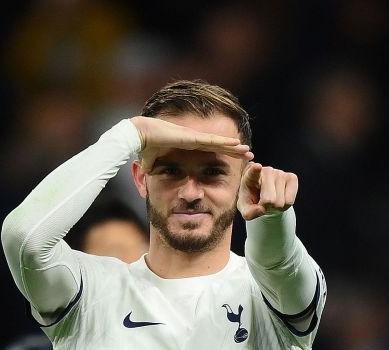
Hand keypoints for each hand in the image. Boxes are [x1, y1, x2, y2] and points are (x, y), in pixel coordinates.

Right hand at [129, 115, 252, 163]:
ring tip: (248, 150)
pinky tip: (237, 144)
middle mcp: (194, 140)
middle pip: (219, 146)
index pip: (209, 150)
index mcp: (187, 145)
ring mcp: (195, 138)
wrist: (140, 136)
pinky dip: (225, 142)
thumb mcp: (152, 161)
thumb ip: (153, 167)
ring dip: (234, 147)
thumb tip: (147, 173)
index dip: (222, 153)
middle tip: (248, 155)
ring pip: (220, 143)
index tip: (233, 157)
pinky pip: (213, 141)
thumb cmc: (144, 146)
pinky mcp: (193, 138)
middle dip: (234, 151)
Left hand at [237, 163, 298, 220]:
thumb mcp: (246, 210)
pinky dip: (285, 205)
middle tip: (263, 203)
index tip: (257, 167)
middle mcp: (266, 171)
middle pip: (269, 200)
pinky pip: (290, 201)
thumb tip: (261, 209)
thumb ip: (249, 213)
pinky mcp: (292, 177)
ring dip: (276, 207)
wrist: (265, 199)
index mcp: (250, 177)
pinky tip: (280, 198)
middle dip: (267, 207)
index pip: (253, 173)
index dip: (255, 170)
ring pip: (280, 202)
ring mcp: (280, 173)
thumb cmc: (253, 201)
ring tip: (271, 201)